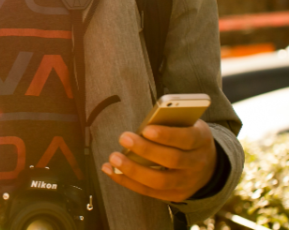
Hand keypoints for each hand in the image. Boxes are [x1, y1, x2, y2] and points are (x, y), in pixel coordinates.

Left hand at [101, 120, 216, 202]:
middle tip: (124, 138)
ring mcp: (187, 183)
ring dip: (133, 170)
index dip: (166, 135)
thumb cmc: (186, 134)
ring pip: (160, 181)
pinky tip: (111, 171)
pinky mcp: (176, 195)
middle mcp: (197, 163)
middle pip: (172, 160)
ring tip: (113, 158)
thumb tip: (142, 128)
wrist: (207, 163)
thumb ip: (168, 122)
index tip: (146, 129)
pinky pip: (150, 192)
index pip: (187, 138)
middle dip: (146, 150)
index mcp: (201, 140)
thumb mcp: (184, 123)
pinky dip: (128, 182)